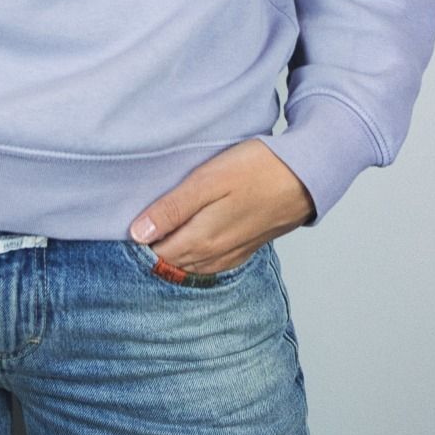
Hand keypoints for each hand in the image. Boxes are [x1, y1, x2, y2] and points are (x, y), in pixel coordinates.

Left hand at [127, 139, 316, 273]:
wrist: (306, 177)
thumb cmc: (257, 170)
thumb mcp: (208, 180)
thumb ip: (172, 208)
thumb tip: (138, 233)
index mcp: (202, 239)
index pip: (156, 252)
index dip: (140, 240)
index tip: (127, 222)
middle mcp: (215, 254)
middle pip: (172, 261)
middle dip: (153, 248)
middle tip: (138, 225)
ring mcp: (232, 253)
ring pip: (191, 265)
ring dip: (173, 254)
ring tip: (160, 232)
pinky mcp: (245, 247)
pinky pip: (211, 263)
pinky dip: (194, 257)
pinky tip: (190, 241)